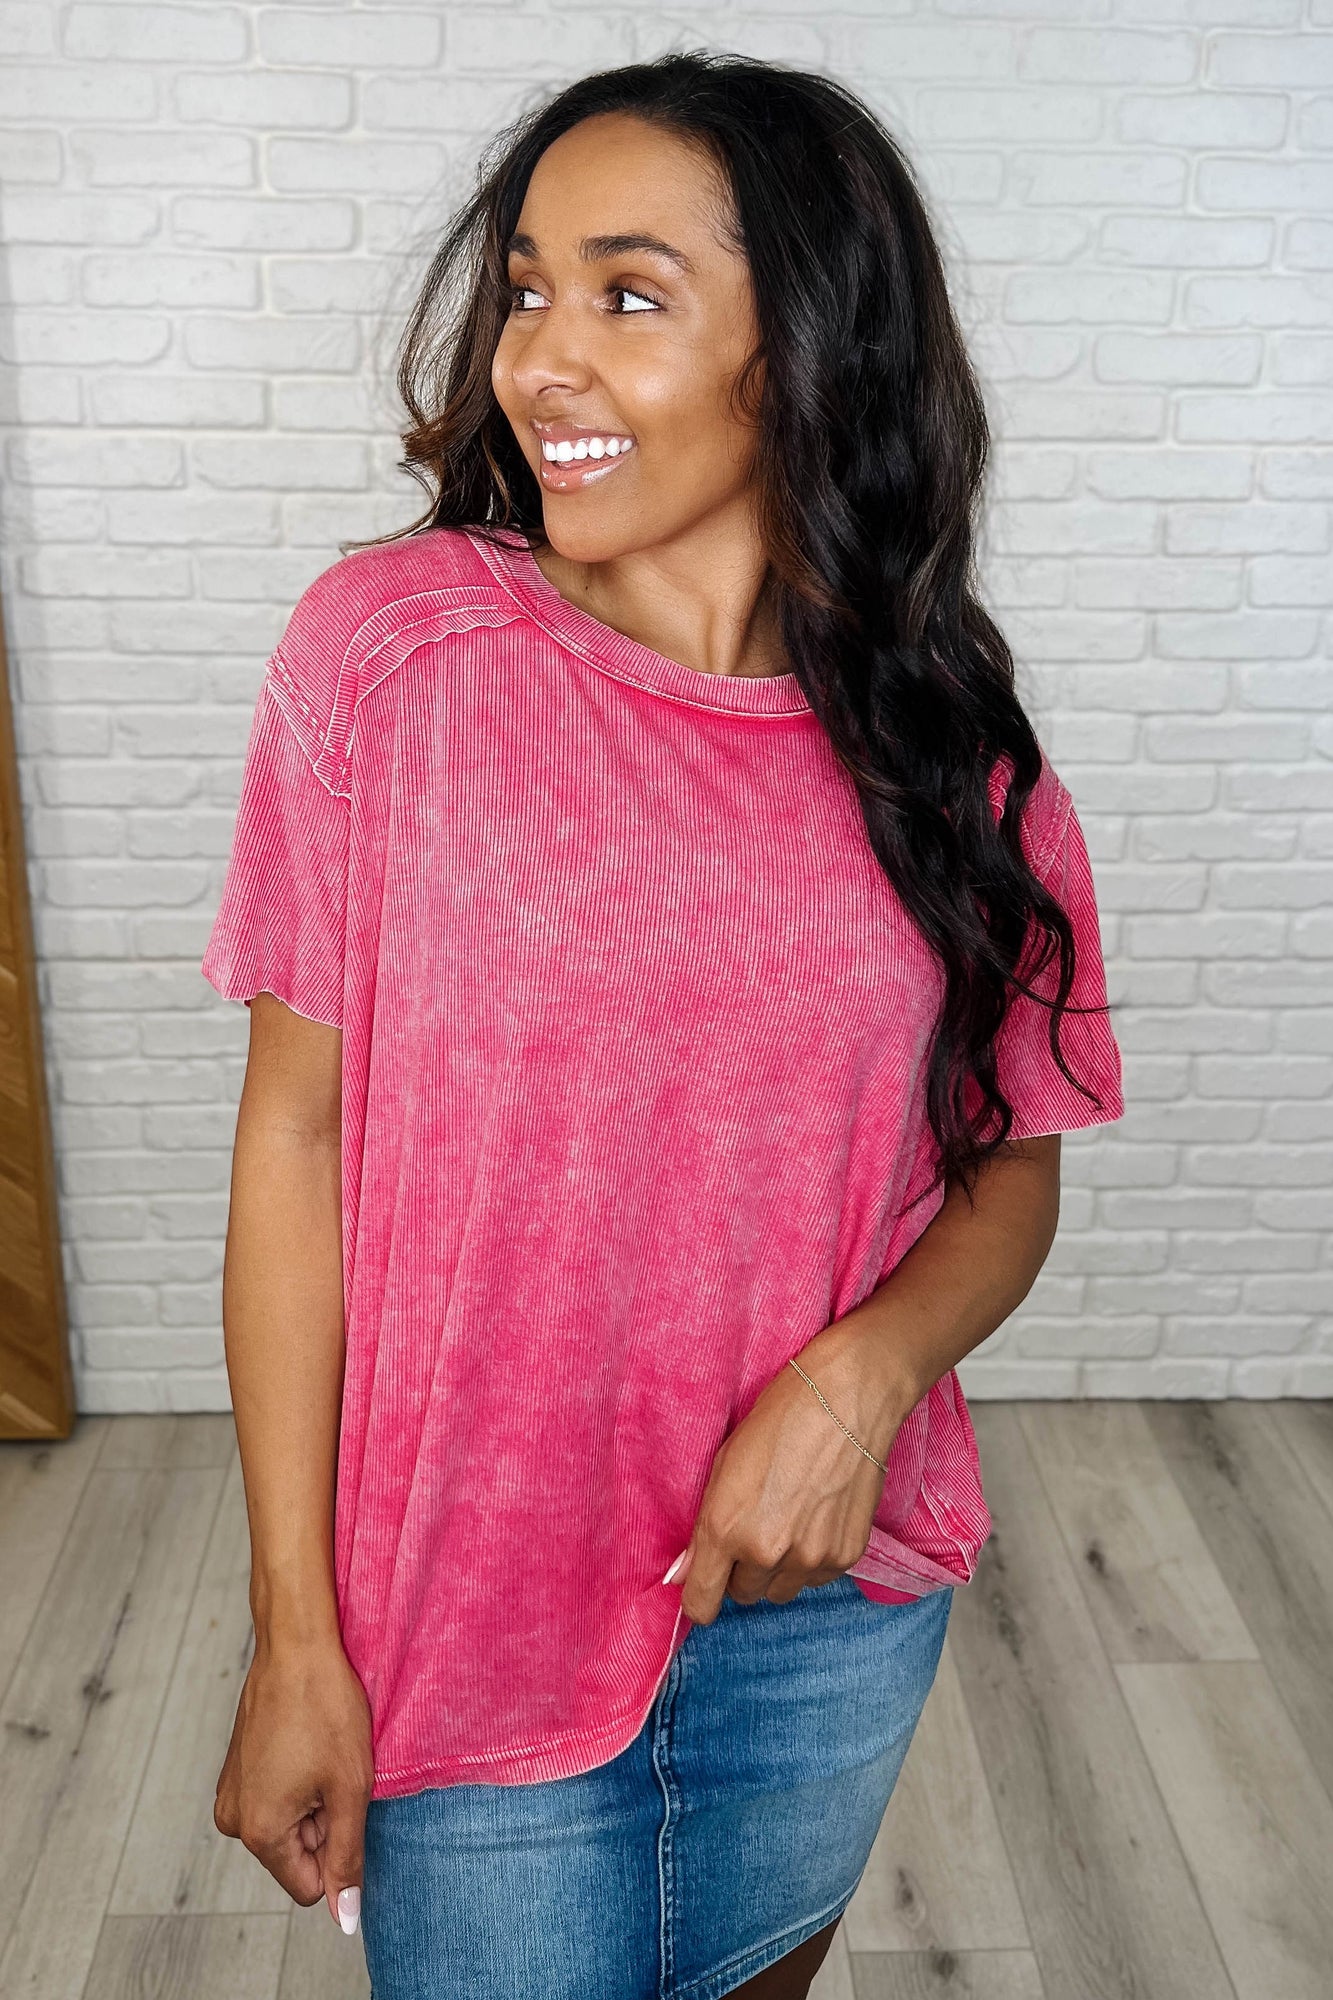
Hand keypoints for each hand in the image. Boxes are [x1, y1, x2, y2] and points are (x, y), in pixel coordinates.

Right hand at [214, 1630, 373, 1932]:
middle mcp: (234, 1820)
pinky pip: (276, 1797)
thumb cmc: (325, 1709)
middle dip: (324, 1821)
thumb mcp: (350, 1789)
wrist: (296, 1645)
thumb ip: (347, 1859)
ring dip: (314, 1798)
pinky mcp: (236, 1770)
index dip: (337, 1849)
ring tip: (320, 1753)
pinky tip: (306, 1742)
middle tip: (334, 1770)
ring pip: (289, 1824)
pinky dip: (299, 1779)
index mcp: (260, 1832)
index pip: (309, 1885)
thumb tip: (345, 1918)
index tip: (343, 1801)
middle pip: (298, 1854)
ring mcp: (231, 1793)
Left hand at [666, 1326, 915, 1624]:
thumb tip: (682, 1576)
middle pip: (744, 1595)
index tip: (704, 1587)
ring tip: (789, 1518)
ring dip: (779, 1568)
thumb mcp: (725, 1463)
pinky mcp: (845, 1555)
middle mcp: (766, 1552)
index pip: (702, 1602)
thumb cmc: (780, 1417)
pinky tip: (817, 1517)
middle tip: (755, 1526)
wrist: (848, 1397)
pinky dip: (813, 1559)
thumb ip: (704, 1529)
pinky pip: (817, 1578)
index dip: (700, 1598)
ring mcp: (810, 1557)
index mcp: (725, 1527)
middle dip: (743, 1570)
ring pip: (782, 1590)